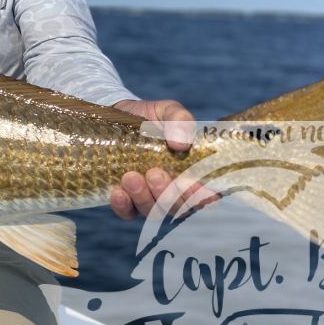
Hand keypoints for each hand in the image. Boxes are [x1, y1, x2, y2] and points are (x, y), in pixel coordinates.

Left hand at [109, 98, 195, 219]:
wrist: (117, 116)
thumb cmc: (151, 117)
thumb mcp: (168, 111)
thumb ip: (180, 120)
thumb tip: (181, 143)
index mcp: (193, 172)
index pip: (206, 195)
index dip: (201, 196)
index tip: (189, 183)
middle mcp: (174, 190)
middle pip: (179, 207)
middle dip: (168, 194)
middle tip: (155, 173)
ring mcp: (150, 198)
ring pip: (153, 212)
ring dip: (143, 197)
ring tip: (131, 177)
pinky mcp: (128, 201)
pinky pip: (128, 213)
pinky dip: (123, 206)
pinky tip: (117, 192)